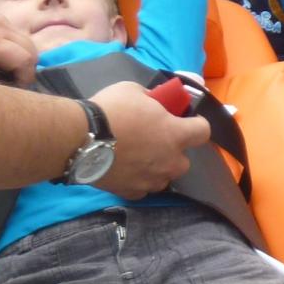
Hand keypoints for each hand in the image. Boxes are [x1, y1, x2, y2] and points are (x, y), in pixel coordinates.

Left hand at [0, 4, 36, 84]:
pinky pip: (17, 36)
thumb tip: (11, 92)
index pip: (25, 60)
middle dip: (27, 69)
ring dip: (23, 58)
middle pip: (32, 50)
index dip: (26, 78)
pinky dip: (15, 49)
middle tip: (13, 81)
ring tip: (6, 70)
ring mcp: (0, 19)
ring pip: (28, 42)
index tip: (16, 89)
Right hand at [88, 81, 210, 197]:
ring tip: (138, 157)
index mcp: (176, 134)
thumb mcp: (134, 90)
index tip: (187, 120)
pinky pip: (143, 187)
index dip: (196, 124)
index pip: (203, 131)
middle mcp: (170, 161)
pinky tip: (125, 170)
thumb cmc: (111, 110)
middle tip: (156, 140)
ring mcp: (152, 180)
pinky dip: (138, 180)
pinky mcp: (132, 192)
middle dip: (174, 150)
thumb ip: (151, 98)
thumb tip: (153, 100)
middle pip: (184, 160)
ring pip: (164, 176)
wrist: (79, 139)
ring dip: (157, 167)